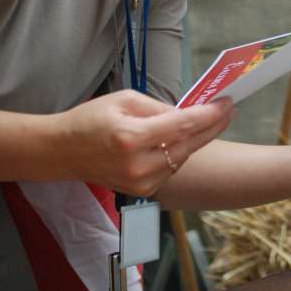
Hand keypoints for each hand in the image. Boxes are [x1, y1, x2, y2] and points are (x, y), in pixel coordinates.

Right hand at [56, 90, 234, 196]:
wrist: (61, 152)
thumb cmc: (90, 120)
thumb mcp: (124, 100)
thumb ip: (159, 107)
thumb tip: (188, 112)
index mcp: (132, 138)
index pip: (183, 125)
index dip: (210, 114)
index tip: (228, 102)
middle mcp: (138, 164)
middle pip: (189, 145)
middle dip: (213, 126)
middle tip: (229, 109)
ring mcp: (141, 182)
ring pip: (183, 157)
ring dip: (199, 139)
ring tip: (213, 120)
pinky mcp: (142, 190)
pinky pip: (172, 168)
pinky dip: (181, 152)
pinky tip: (187, 138)